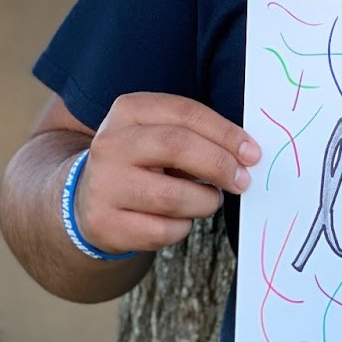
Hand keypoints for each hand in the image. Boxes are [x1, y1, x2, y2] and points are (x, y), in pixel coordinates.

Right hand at [74, 92, 261, 254]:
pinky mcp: (103, 223)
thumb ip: (199, 135)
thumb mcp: (161, 133)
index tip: (252, 153)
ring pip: (173, 196)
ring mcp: (103, 184)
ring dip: (205, 201)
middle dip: (220, 165)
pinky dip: (183, 228)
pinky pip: (162, 231)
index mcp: (129, 110)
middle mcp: (110, 144)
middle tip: (243, 180)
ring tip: (208, 200)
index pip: (186, 113)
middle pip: (177, 146)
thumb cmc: (144, 161)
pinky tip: (178, 219)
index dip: (225, 133)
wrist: (89, 196)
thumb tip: (247, 154)